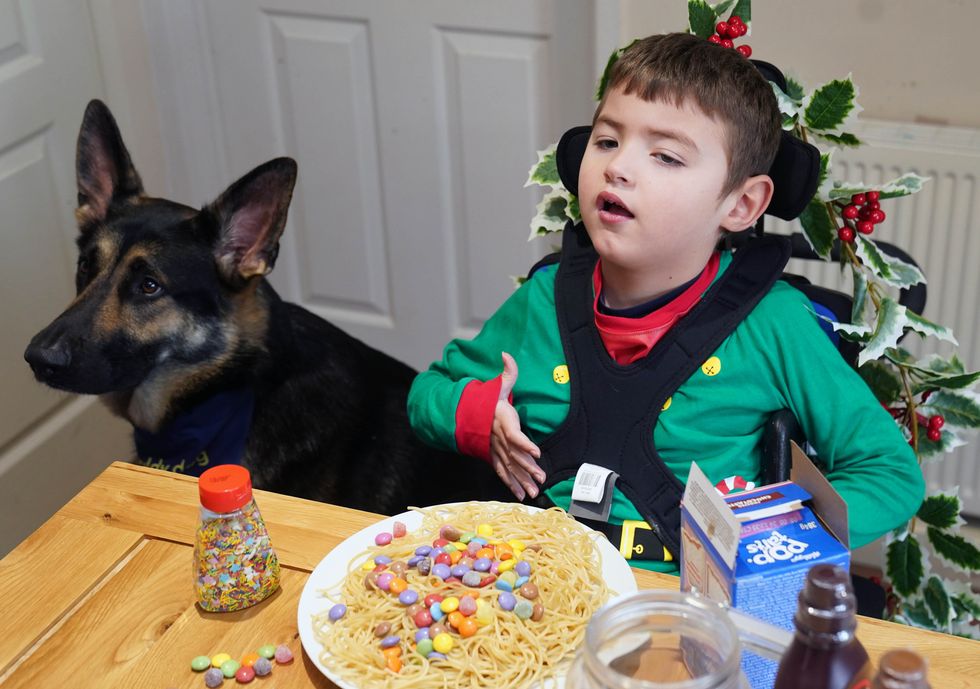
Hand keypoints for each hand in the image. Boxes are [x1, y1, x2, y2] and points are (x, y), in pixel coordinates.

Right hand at [490, 352, 545, 499]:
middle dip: (528, 469)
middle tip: (542, 479)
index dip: (525, 443)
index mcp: (502, 421)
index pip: (514, 434)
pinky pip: (502, 472)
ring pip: (509, 468)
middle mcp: (498, 439)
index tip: (537, 451)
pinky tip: (520, 494)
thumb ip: (507, 372)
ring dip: (521, 481)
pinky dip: (510, 484)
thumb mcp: (497, 385)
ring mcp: (495, 450)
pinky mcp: (493, 457)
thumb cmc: (487, 400)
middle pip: (514, 456)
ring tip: (534, 493)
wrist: (466, 415)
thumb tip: (506, 354)